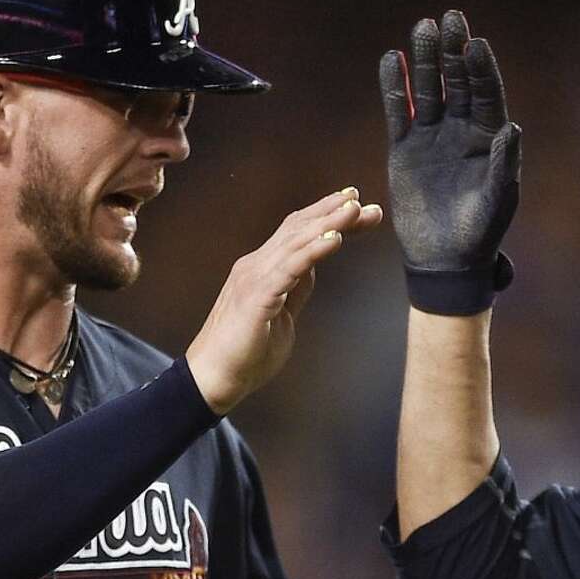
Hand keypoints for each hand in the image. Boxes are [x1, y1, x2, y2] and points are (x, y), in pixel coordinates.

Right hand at [185, 188, 381, 413]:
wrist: (216, 378)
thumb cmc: (247, 351)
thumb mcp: (282, 313)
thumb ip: (295, 288)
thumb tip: (312, 268)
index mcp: (263, 269)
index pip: (297, 233)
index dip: (326, 216)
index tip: (356, 205)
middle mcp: (257, 266)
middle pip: (299, 229)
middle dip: (333, 212)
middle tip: (363, 200)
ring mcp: (254, 279)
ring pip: (295, 242)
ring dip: (328, 222)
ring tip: (354, 208)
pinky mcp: (257, 298)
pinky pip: (289, 269)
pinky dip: (313, 251)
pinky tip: (334, 239)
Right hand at [380, 10, 520, 290]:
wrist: (446, 257)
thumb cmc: (481, 231)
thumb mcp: (498, 199)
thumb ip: (504, 164)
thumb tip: (512, 127)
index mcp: (490, 138)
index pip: (487, 94)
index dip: (481, 68)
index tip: (475, 42)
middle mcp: (462, 130)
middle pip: (458, 82)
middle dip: (453, 51)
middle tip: (450, 17)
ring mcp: (432, 136)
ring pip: (427, 89)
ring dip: (424, 60)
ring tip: (422, 27)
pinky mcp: (404, 147)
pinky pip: (398, 110)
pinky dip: (393, 86)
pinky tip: (389, 58)